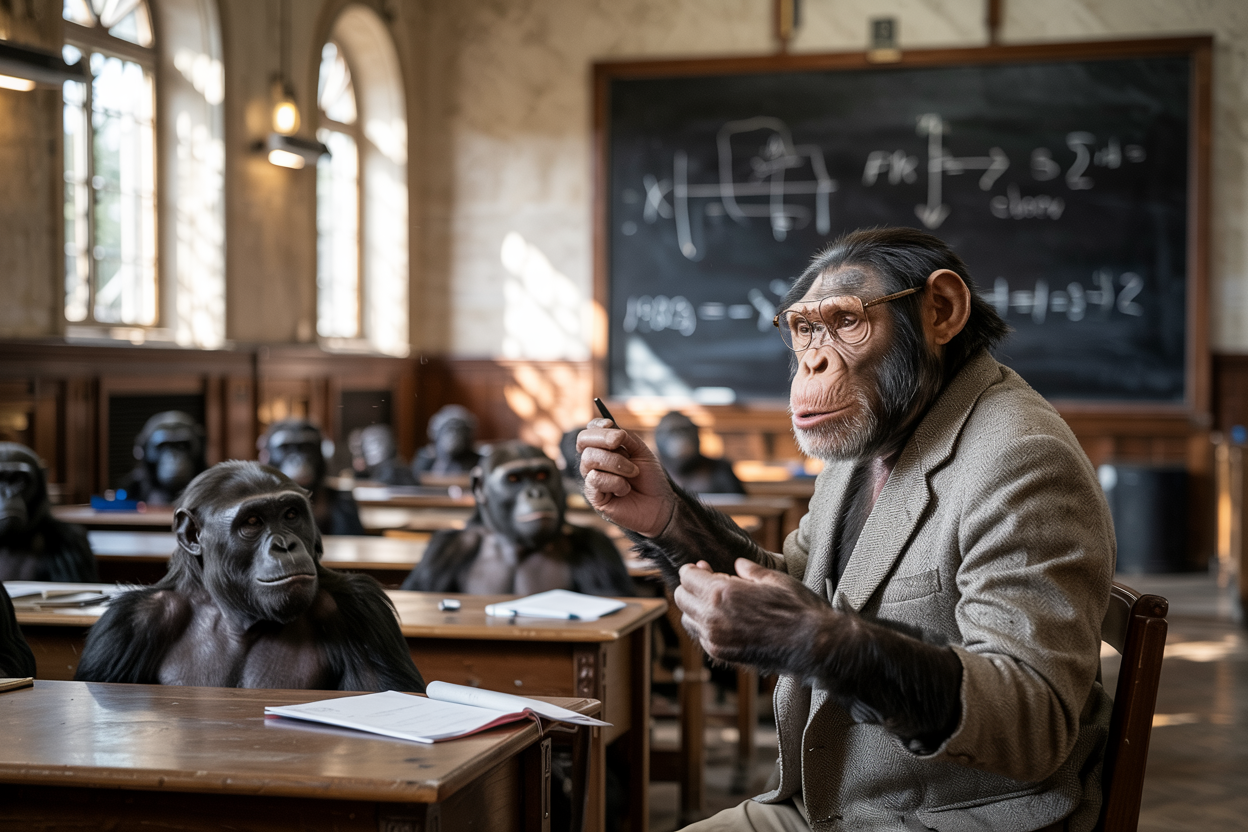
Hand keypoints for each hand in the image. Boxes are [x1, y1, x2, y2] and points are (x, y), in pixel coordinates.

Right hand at [577, 418, 675, 536]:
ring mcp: (592, 480)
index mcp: (603, 451)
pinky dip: (615, 481)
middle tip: (620, 443)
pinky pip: (595, 479)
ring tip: (633, 472)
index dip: (596, 426)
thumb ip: (626, 438)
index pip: (589, 432)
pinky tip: (625, 489)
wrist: (659, 505)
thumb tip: (611, 429)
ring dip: (615, 462)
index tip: (611, 425)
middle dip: (603, 438)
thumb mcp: (641, 451)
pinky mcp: (594, 497)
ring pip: (589, 458)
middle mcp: (594, 464)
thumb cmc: (650, 479)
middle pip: (583, 441)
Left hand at [674, 558, 835, 671]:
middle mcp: (712, 617)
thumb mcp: (774, 579)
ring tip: (714, 602)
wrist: (812, 645)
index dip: (693, 569)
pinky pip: (701, 637)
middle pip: (681, 598)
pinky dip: (705, 627)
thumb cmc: (797, 609)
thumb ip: (750, 570)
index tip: (703, 566)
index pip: (687, 576)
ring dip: (695, 609)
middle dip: (690, 587)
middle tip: (707, 582)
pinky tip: (723, 620)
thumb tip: (737, 564)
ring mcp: (715, 638)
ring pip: (687, 620)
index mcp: (722, 593)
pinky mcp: (723, 654)